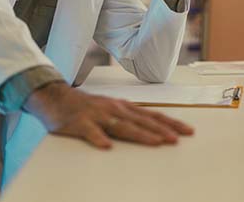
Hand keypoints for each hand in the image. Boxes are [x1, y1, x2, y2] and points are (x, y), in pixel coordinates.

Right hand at [23, 81, 193, 148]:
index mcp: (123, 106)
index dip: (170, 122)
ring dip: (140, 134)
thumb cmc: (87, 107)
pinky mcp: (80, 123)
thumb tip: (154, 129)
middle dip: (161, 130)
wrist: (56, 98)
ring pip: (122, 126)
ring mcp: (98, 115)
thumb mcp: (112, 108)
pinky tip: (107, 146)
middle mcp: (114, 108)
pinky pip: (91, 132)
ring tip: (156, 142)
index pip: (152, 114)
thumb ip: (130, 118)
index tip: (188, 131)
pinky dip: (99, 138)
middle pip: (142, 121)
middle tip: (178, 139)